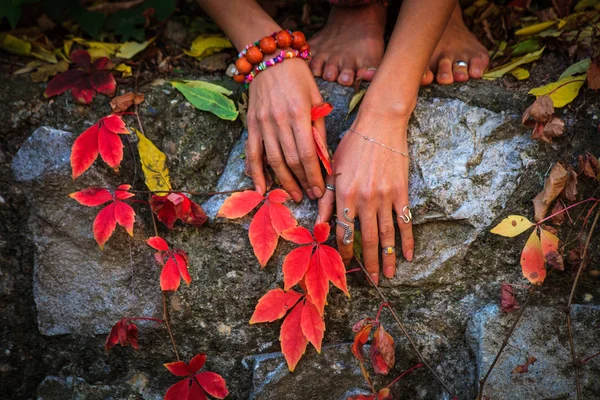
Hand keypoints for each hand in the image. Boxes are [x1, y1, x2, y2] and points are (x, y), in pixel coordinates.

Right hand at [246, 58, 325, 200]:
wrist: (269, 58)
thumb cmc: (298, 77)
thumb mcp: (316, 98)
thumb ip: (318, 127)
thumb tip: (323, 157)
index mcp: (298, 114)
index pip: (307, 153)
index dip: (314, 175)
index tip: (321, 189)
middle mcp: (278, 121)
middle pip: (291, 160)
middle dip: (302, 181)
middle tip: (311, 195)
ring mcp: (262, 124)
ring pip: (273, 161)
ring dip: (284, 182)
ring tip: (294, 195)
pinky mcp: (251, 125)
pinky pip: (252, 154)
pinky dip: (255, 173)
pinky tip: (262, 189)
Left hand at [317, 109, 414, 284]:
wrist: (380, 125)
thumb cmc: (352, 145)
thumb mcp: (332, 169)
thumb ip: (326, 198)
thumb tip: (319, 223)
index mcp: (344, 195)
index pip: (342, 231)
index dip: (344, 250)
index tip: (345, 262)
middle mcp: (364, 200)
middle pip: (366, 239)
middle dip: (368, 263)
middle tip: (370, 281)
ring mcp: (385, 197)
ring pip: (386, 234)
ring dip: (386, 258)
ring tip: (387, 275)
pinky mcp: (401, 192)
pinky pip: (404, 221)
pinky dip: (407, 239)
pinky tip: (408, 254)